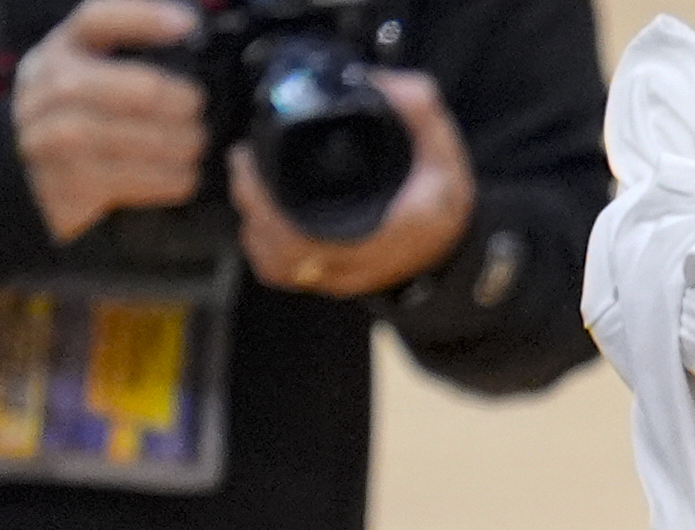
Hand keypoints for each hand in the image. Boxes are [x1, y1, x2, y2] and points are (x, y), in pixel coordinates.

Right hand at [13, 0, 206, 246]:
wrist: (26, 170)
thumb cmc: (78, 111)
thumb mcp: (87, 67)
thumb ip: (128, 46)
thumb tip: (189, 27)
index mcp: (62, 48)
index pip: (97, 20)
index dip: (144, 18)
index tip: (188, 26)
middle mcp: (49, 86)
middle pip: (136, 89)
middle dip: (180, 101)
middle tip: (198, 111)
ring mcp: (51, 135)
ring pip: (133, 137)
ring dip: (178, 145)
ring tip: (196, 144)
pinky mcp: (65, 182)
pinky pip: (128, 179)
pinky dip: (167, 179)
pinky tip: (185, 176)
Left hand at [233, 70, 473, 296]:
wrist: (450, 248)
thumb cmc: (443, 201)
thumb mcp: (444, 153)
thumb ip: (421, 112)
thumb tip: (379, 82)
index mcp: (387, 232)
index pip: (312, 235)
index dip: (269, 205)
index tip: (254, 159)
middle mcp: (361, 261)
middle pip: (284, 252)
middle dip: (252, 205)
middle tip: (244, 162)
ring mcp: (344, 277)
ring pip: (278, 266)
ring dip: (255, 226)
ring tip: (249, 185)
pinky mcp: (332, 281)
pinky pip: (283, 273)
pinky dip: (263, 246)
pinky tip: (261, 218)